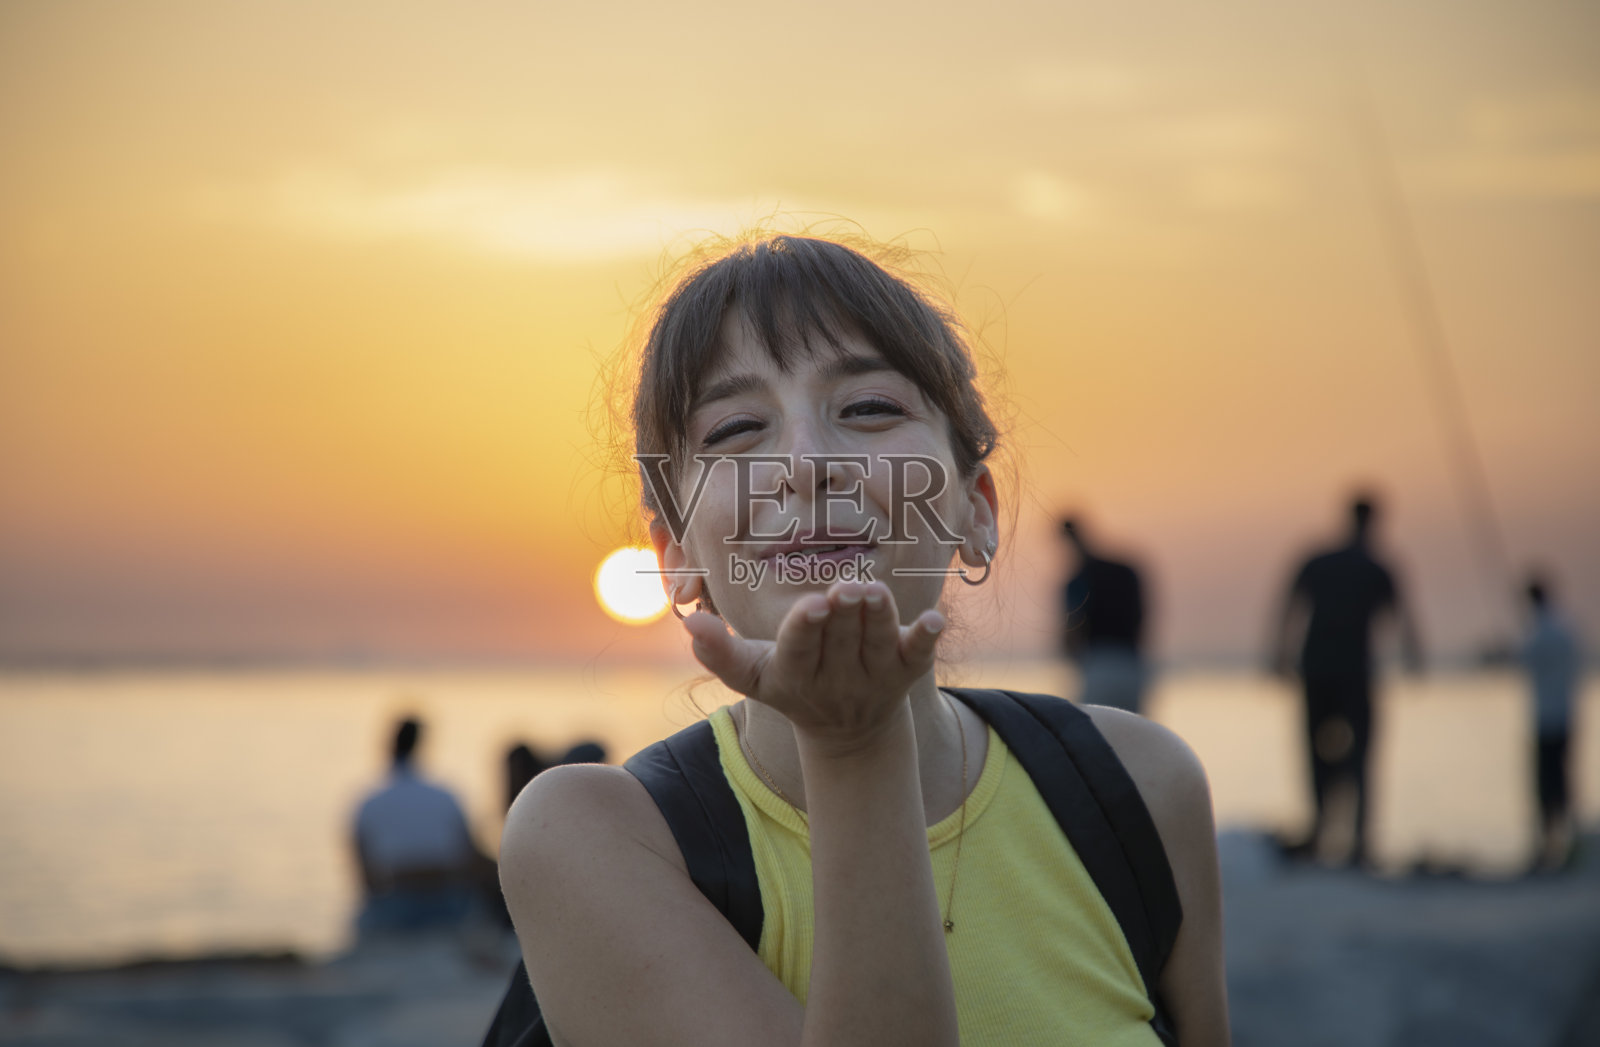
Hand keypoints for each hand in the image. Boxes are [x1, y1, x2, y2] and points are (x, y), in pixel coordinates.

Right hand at [681, 580, 944, 750]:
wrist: (846, 732)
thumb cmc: (789, 683)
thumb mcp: (750, 676)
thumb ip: (717, 653)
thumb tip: (690, 622)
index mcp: (795, 675)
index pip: (799, 649)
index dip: (807, 626)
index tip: (813, 604)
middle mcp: (837, 679)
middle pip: (841, 640)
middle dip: (845, 613)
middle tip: (847, 587)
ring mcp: (874, 677)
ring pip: (877, 642)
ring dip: (879, 617)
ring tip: (875, 591)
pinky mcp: (905, 672)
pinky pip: (918, 656)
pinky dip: (925, 639)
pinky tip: (935, 620)